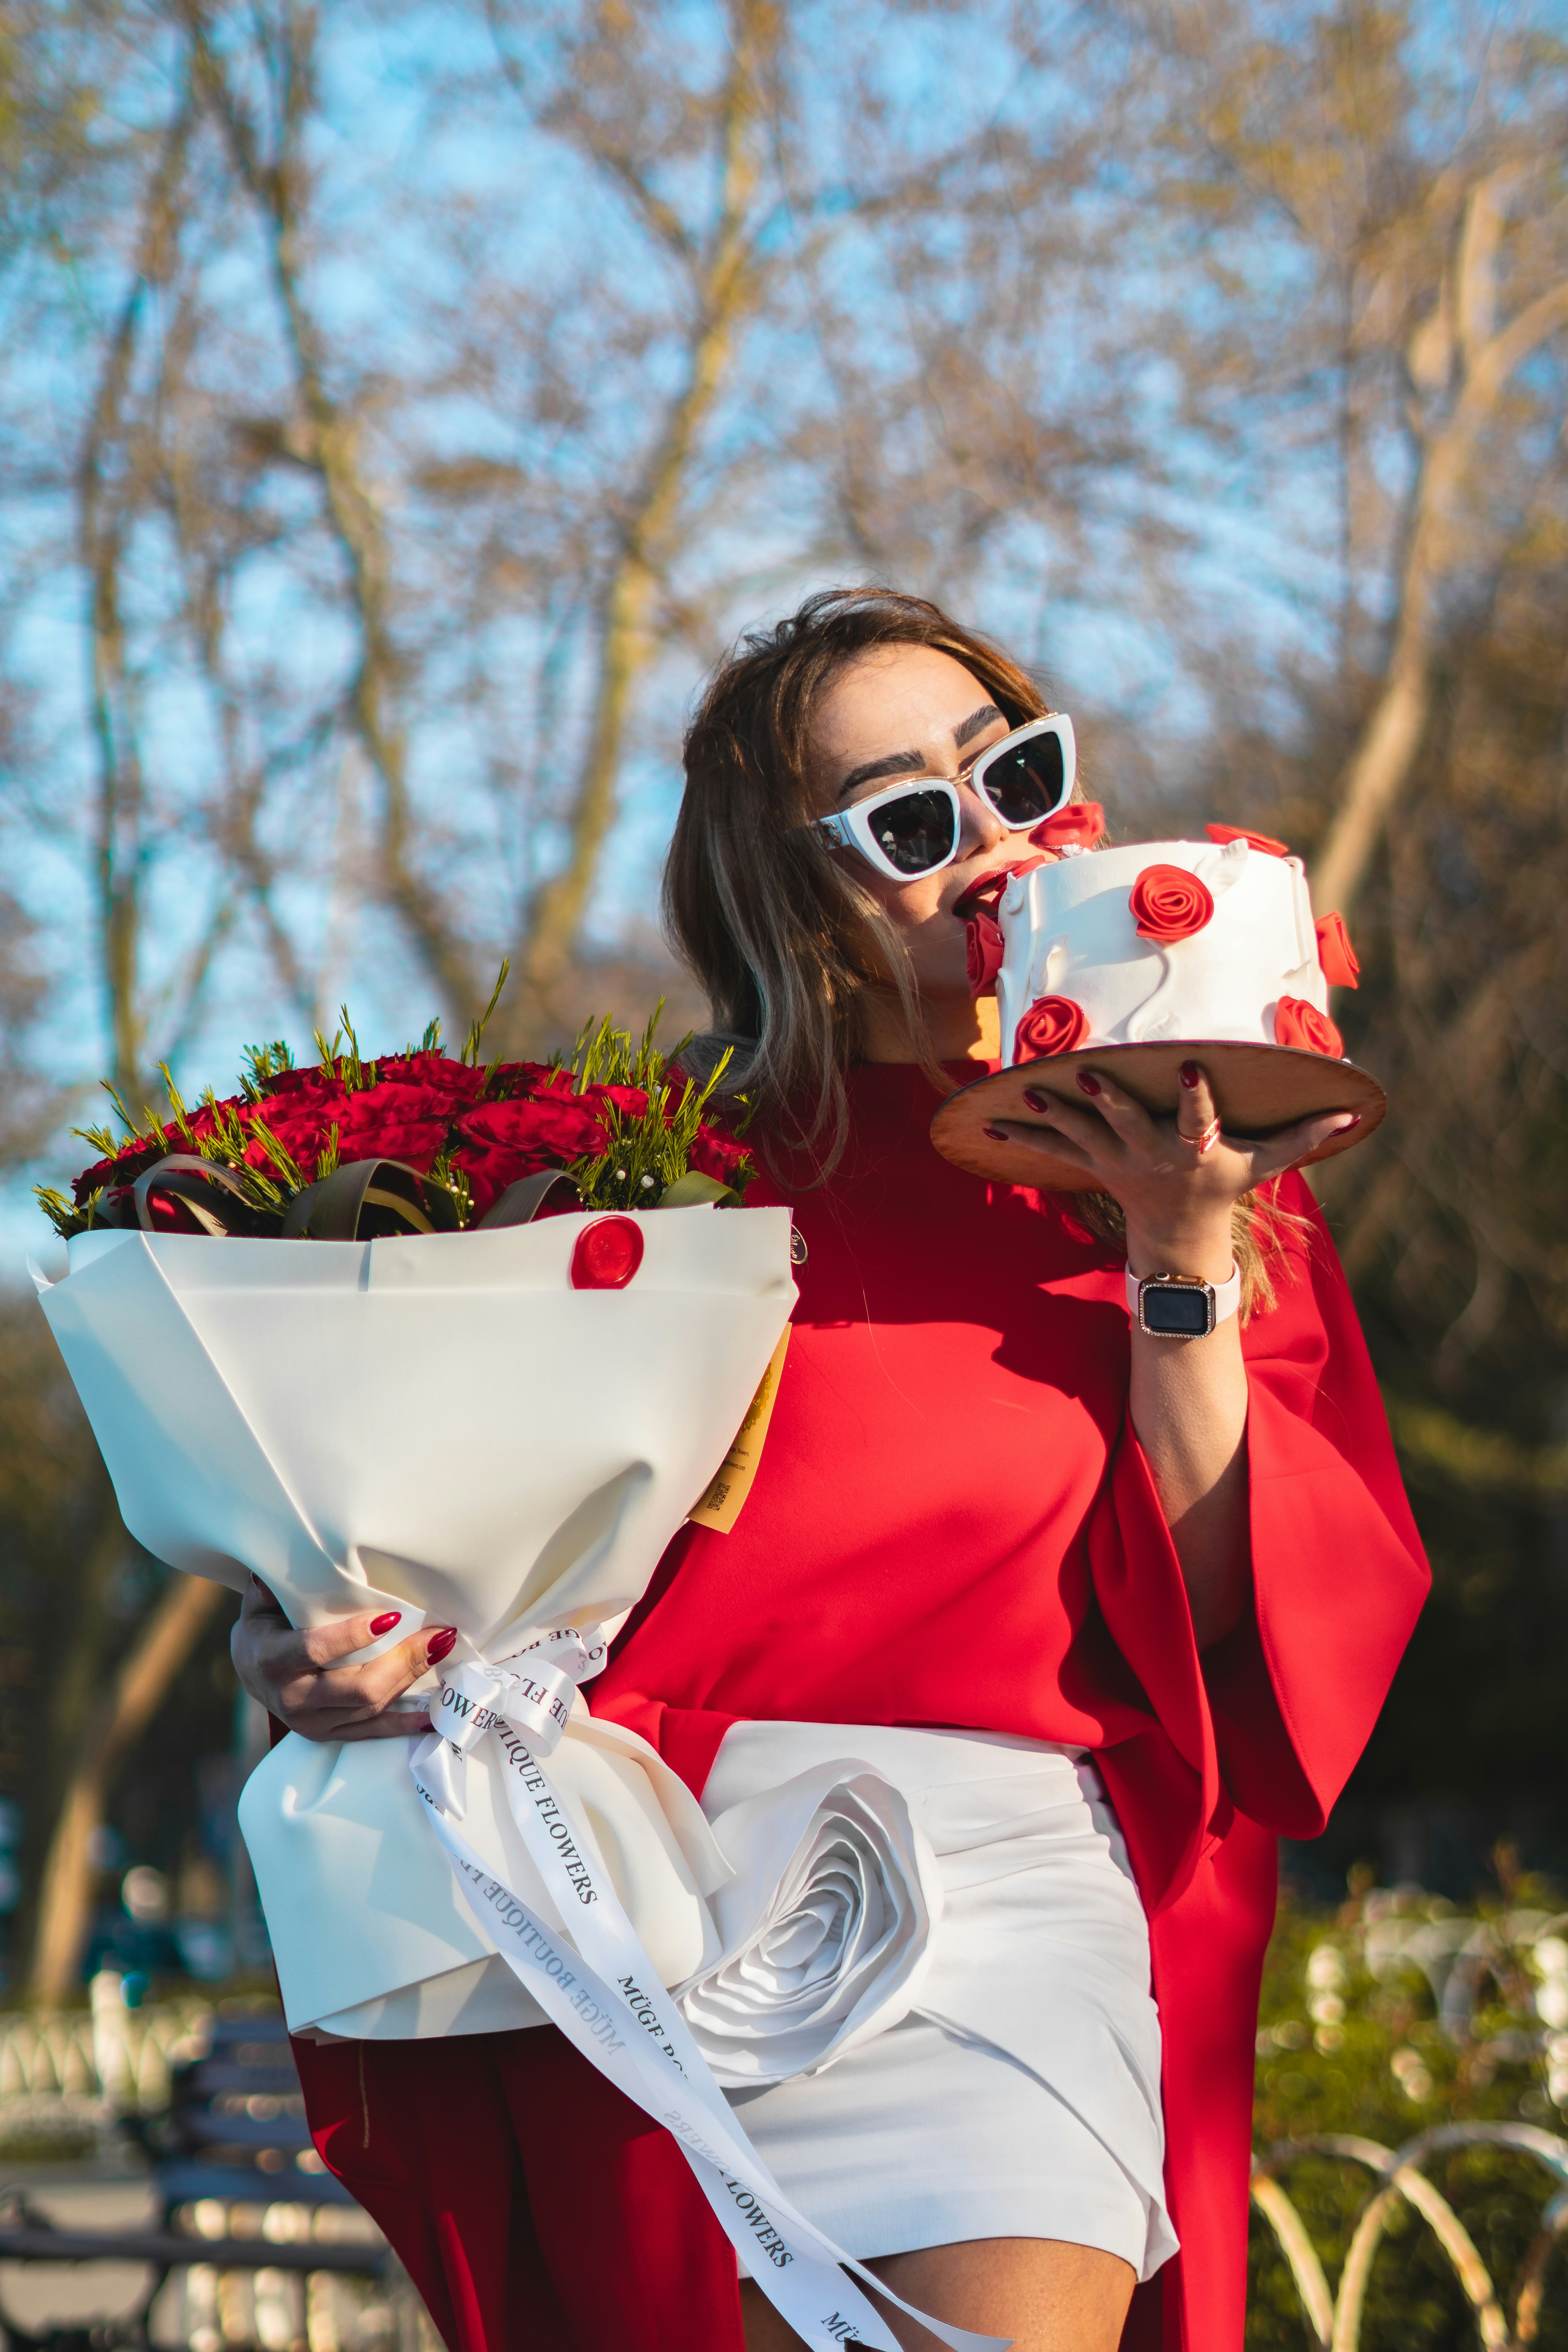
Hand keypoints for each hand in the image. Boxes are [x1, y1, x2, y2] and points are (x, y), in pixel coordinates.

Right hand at [232, 1575, 454, 1741]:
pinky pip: (372, 1733)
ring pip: (371, 1707)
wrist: (249, 1671)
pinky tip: (432, 1714)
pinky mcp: (327, 1735)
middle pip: (357, 1687)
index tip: (393, 1616)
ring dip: (411, 1680)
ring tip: (441, 1651)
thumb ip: (282, 1585)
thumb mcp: (263, 1602)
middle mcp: (292, 1698)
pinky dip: (404, 1723)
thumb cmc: (265, 1626)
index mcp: (272, 1660)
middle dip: (403, 1660)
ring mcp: (311, 1723)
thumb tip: (308, 1555)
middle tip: (437, 1635)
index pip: (315, 1650)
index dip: (353, 1636)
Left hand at [986, 1059, 1356, 1278]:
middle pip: (1128, 1123)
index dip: (1194, 1097)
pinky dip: (1022, 1134)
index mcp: (1194, 1149)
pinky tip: (989, 1120)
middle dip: (1110, 1100)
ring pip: (1081, 1133)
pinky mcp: (1093, 1164)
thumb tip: (1353, 1111)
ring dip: (1053, 1112)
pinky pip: (1053, 1148)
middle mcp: (1152, 1154)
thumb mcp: (1265, 1164)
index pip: (1198, 1119)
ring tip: (1025, 1088)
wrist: (1178, 1240)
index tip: (1189, 1067)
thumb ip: (1303, 1135)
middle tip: (1089, 1074)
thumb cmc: (1224, 1189)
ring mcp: (1117, 1160)